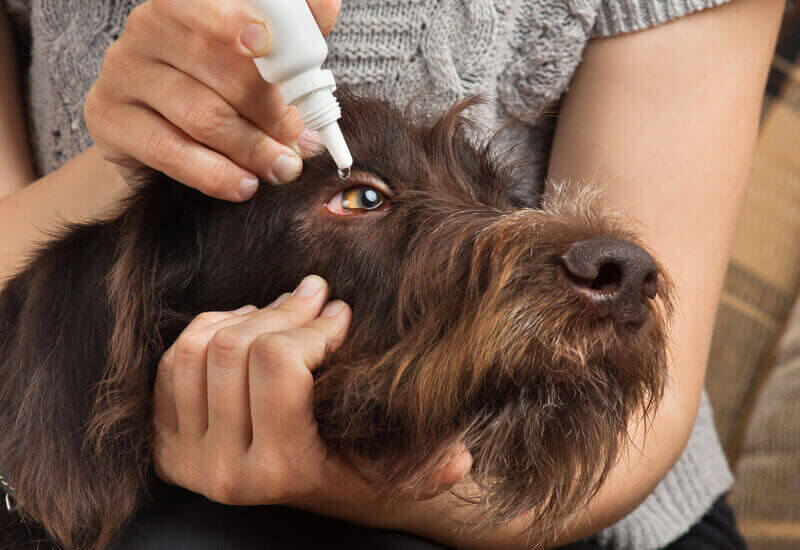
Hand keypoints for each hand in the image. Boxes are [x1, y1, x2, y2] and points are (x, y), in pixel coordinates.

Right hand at [84, 0, 339, 200]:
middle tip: (303, 142)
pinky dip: (214, 174)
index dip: (233, 20)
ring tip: (283, 169)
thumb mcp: (256, 58)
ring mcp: (122, 73)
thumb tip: (327, 7)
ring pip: (201, 115)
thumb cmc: (218, 86)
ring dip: (252, 149)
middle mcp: (147, 29)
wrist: (155, 132)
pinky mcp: (108, 119)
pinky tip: (244, 186)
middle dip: (271, 111)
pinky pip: (169, 151)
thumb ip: (291, 32)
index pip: (202, 2)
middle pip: (219, 70)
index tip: (264, 43)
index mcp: (184, 4)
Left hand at [152, 275, 471, 511]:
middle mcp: (223, 470)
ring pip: (198, 348)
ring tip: (283, 310)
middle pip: (235, 348)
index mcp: (280, 471)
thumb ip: (433, 471)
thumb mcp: (397, 474)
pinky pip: (174, 362)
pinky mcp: (167, 440)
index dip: (313, 325)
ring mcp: (187, 456)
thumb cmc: (357, 472)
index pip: (277, 363)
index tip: (341, 315)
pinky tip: (246, 325)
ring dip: (244, 316)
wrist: (307, 493)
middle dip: (284, 310)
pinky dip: (209, 329)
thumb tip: (460, 458)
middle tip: (316, 297)